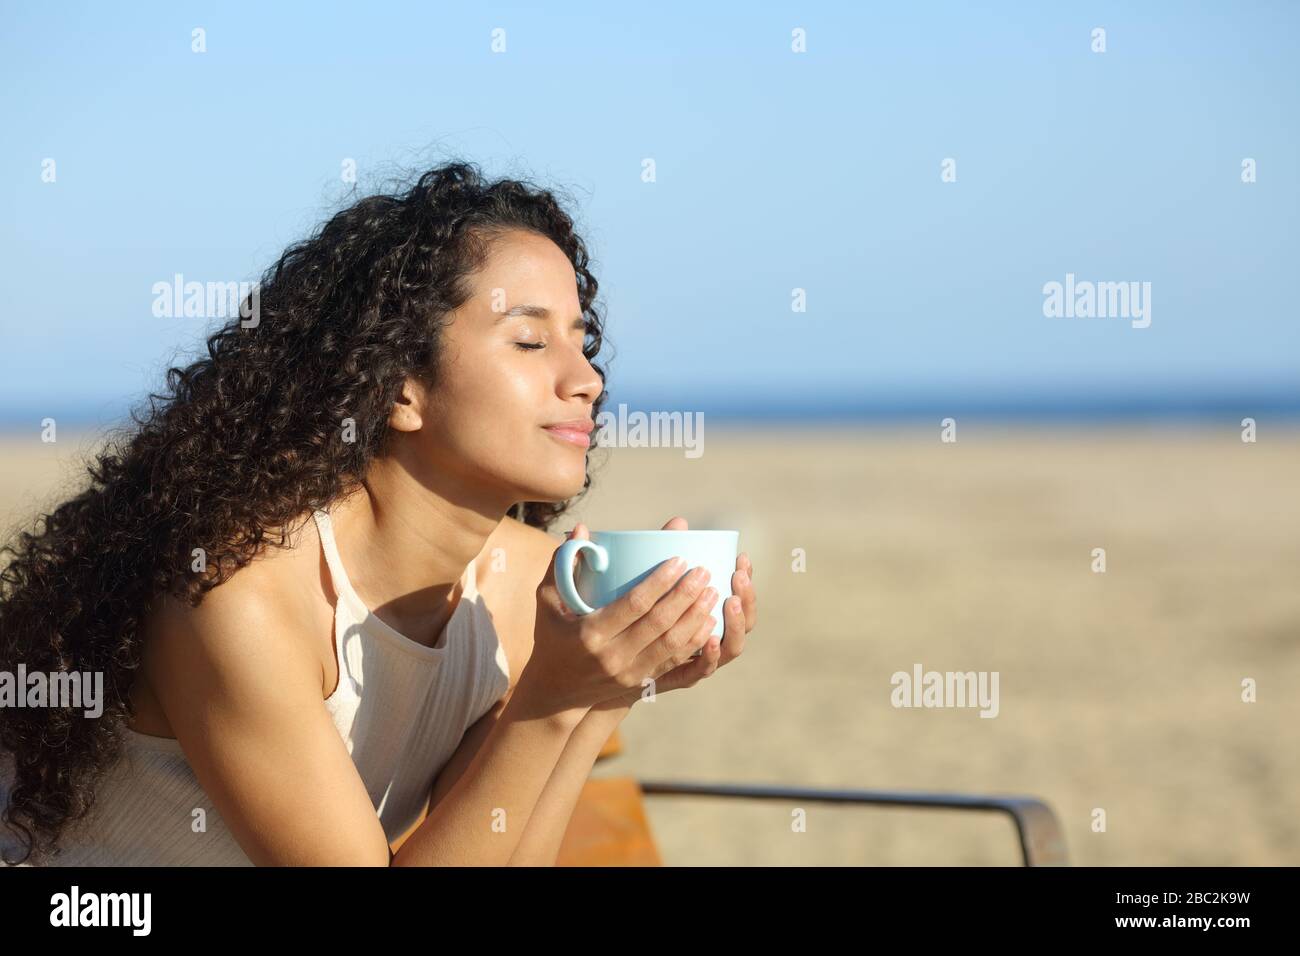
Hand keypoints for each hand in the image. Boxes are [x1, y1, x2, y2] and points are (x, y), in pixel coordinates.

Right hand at [519, 521, 724, 719]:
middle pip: (659, 623)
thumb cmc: (552, 635)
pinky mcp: (641, 682)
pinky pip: (675, 661)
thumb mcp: (547, 601)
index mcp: (590, 633)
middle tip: (703, 571)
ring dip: (696, 617)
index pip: (634, 605)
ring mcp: (629, 672)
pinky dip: (695, 642)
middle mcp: (612, 656)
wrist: (556, 691)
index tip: (680, 559)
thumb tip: (580, 528)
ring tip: (713, 592)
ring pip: (673, 644)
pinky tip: (709, 622)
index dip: (660, 582)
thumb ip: (561, 563)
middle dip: (686, 595)